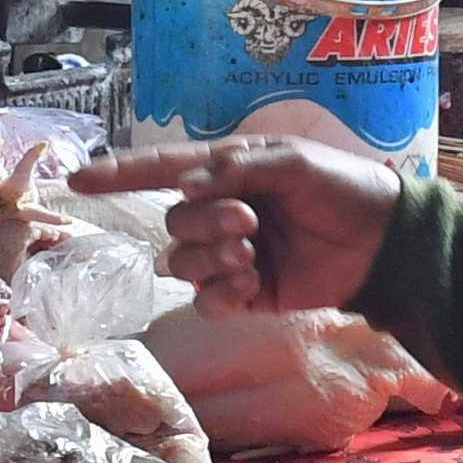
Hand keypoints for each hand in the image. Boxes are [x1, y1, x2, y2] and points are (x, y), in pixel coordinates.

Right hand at [78, 133, 403, 311]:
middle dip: (203, 222)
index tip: (77, 178)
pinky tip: (252, 283)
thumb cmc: (344, 187)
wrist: (385, 240)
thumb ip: (237, 168)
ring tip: (252, 252)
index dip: (119, 173)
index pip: (162, 170)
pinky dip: (222, 293)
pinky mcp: (248, 296)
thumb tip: (188, 186)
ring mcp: (233, 256)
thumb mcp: (292, 161)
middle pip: (173, 223)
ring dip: (212, 257)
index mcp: (228, 173)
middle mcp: (222, 213)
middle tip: (248, 219)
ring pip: (183, 263)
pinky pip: (208, 300)